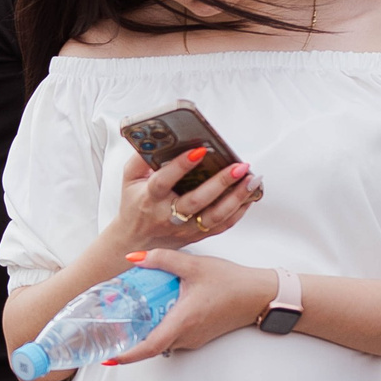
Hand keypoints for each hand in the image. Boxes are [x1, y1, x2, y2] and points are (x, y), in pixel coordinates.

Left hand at [105, 249, 275, 364]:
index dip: (128, 354)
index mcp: (183, 322)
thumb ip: (162, 259)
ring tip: (125, 317)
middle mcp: (187, 335)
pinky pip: (174, 337)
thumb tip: (133, 258)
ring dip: (144, 334)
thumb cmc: (231, 282)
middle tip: (108, 329)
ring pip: (163, 341)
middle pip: (152, 345)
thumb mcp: (194, 265)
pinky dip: (159, 329)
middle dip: (129, 341)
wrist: (261, 295)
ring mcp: (195, 338)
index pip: (150, 347)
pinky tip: (152, 311)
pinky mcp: (200, 335)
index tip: (109, 357)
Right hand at [107, 147, 260, 253]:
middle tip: (239, 166)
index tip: (199, 150)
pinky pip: (223, 225)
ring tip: (251, 179)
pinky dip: (240, 210)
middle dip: (220, 182)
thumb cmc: (134, 205)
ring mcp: (185, 228)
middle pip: (196, 200)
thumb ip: (140, 159)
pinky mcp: (199, 235)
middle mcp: (168, 215)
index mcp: (149, 198)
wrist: (137, 240)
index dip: (181, 165)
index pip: (164, 180)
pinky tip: (250, 195)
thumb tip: (158, 140)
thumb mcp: (129, 180)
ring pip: (215, 216)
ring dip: (236, 197)